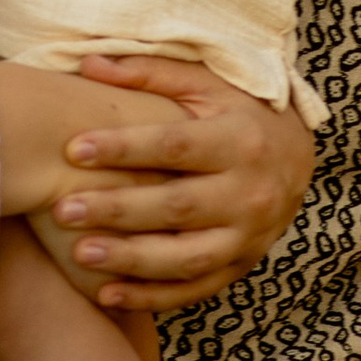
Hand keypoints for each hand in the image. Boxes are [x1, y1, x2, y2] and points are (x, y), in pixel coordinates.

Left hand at [46, 50, 311, 310]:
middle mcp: (250, 192)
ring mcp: (249, 236)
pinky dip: (152, 297)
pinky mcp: (241, 266)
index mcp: (241, 140)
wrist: (298, 160)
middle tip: (62, 209)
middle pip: (178, 206)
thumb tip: (89, 64)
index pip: (176, 146)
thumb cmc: (239, 113)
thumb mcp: (208, 85)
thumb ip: (151, 74)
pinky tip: (107, 294)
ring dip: (131, 259)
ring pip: (187, 257)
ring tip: (79, 253)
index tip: (73, 149)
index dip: (124, 148)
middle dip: (117, 209)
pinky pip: (196, 289)